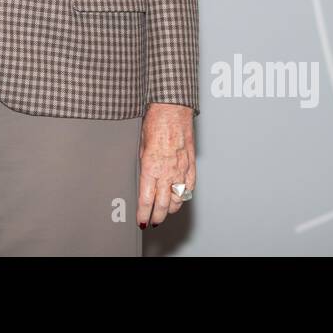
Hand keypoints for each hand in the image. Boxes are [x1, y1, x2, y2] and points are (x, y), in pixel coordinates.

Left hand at [137, 102, 194, 228]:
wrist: (173, 111)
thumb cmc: (155, 123)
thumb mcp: (141, 147)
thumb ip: (144, 166)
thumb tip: (145, 180)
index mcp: (151, 168)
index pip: (147, 200)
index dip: (144, 214)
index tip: (141, 221)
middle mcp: (167, 171)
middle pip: (162, 204)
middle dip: (157, 216)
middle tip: (153, 222)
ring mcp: (181, 169)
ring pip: (178, 199)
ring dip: (170, 209)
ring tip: (165, 212)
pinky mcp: (191, 165)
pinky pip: (189, 187)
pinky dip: (184, 195)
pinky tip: (179, 198)